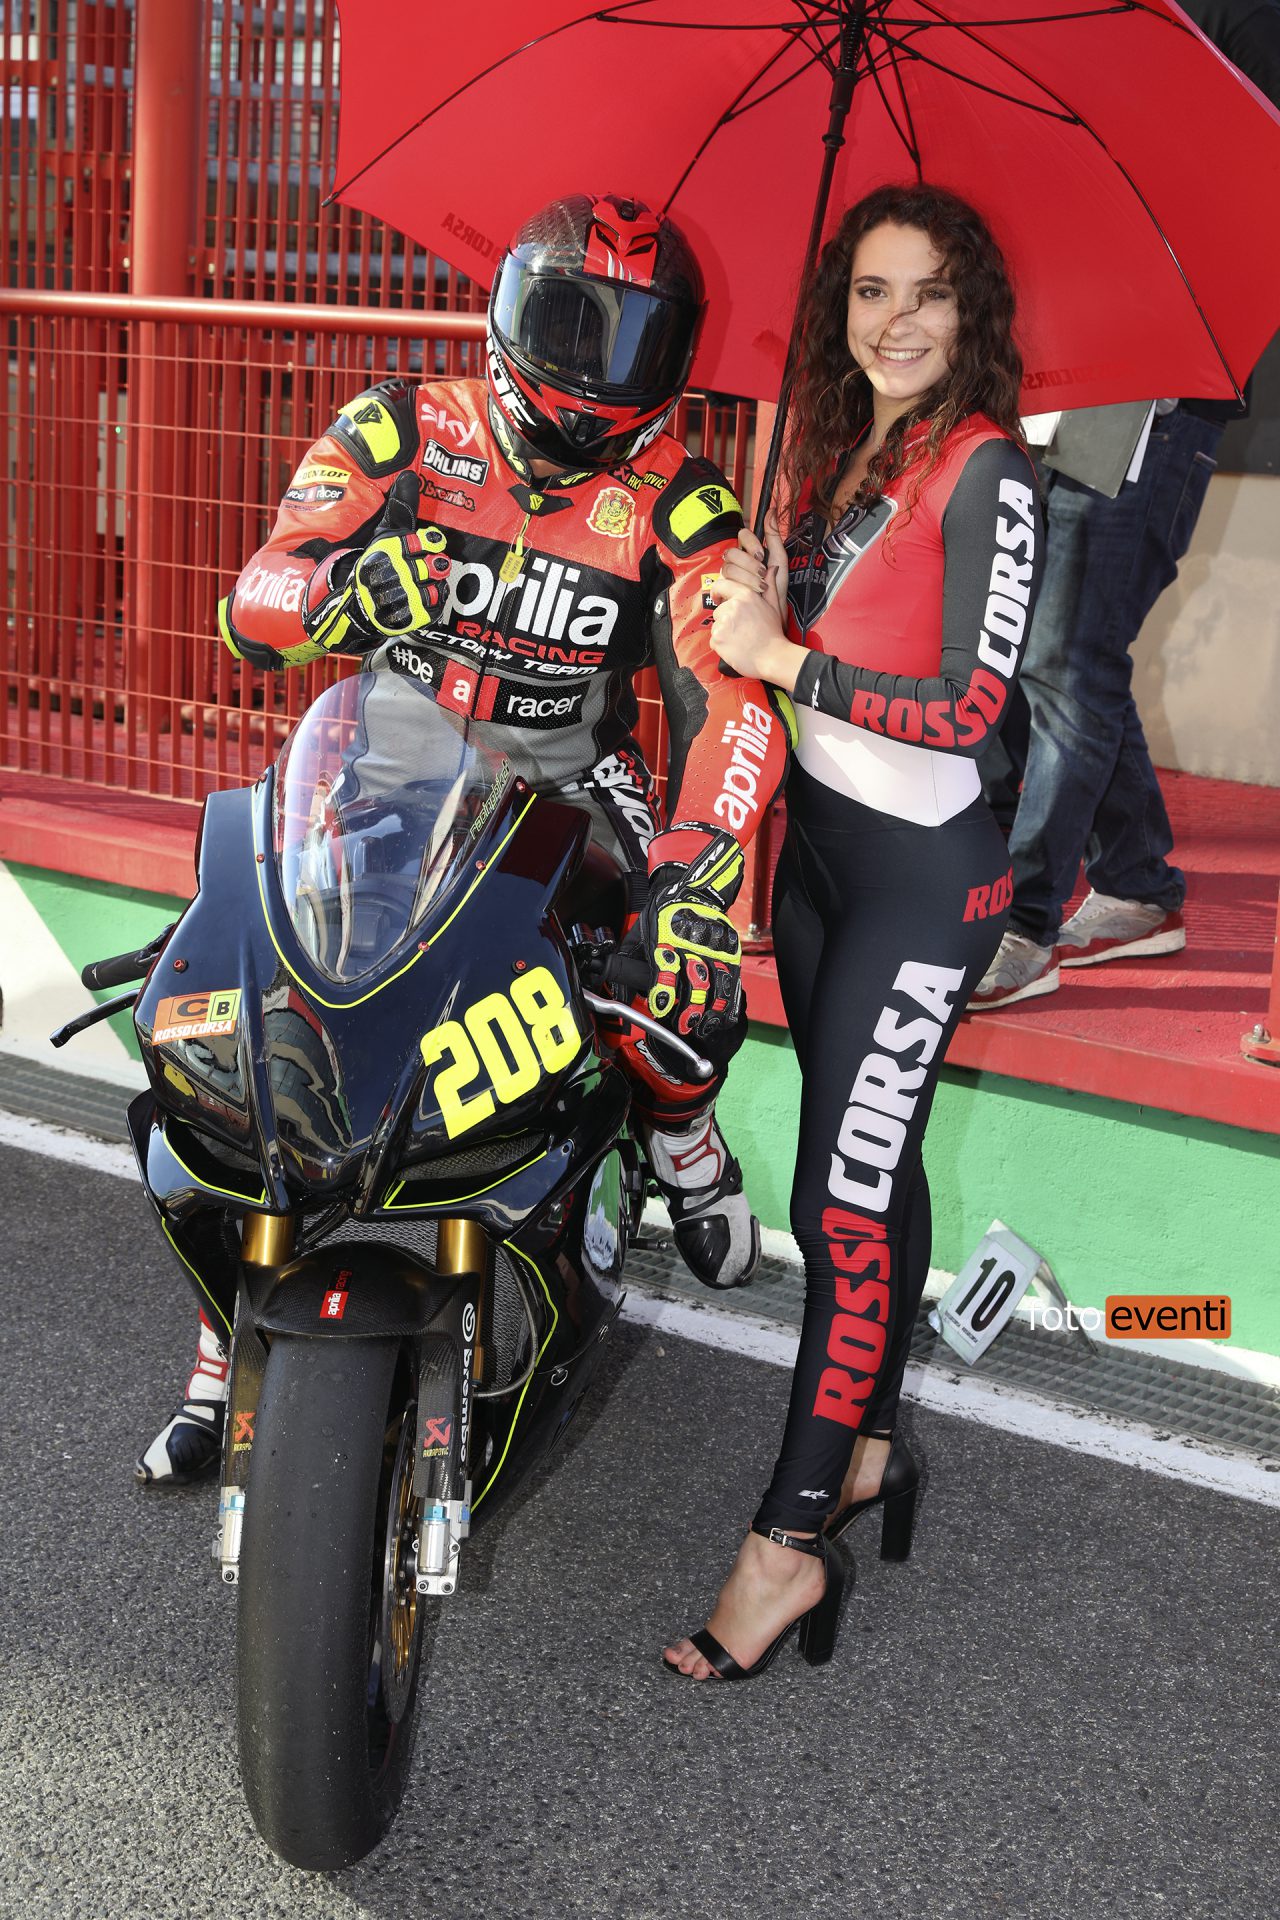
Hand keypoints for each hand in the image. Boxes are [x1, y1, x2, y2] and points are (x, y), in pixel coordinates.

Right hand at [350, 473, 450, 637]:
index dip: (431, 543)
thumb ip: (400, 508)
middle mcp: (387, 575)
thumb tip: (409, 475)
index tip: (435, 543)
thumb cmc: (379, 563)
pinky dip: (435, 603)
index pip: (416, 543)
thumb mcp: (386, 534)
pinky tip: (430, 597)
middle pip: (427, 567)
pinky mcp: (402, 619)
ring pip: (431, 590)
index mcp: (384, 551)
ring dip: (435, 586)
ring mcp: (394, 600)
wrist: (359, 604)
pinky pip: (431, 610)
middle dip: (435, 566)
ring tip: (430, 582)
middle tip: (436, 565)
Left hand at [626, 831, 747, 1070]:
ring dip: (708, 1008)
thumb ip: (626, 957)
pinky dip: (727, 1000)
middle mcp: (690, 946)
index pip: (666, 970)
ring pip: (714, 984)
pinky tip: (722, 1015)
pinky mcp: (728, 951)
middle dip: (689, 1007)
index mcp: (666, 941)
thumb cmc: (662, 914)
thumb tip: (605, 976)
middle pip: (693, 982)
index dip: (664, 991)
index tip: (660, 1007)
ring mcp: (712, 950)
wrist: (696, 890)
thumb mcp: (640, 931)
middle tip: (683, 1025)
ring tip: (702, 1025)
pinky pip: (730, 979)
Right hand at [720, 519, 787, 622]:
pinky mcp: (722, 590)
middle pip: (732, 552)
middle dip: (749, 564)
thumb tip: (772, 510)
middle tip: (762, 574)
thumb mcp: (779, 560)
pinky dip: (739, 588)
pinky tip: (748, 594)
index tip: (761, 555)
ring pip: (727, 567)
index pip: (742, 535)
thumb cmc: (776, 589)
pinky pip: (723, 583)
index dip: (751, 544)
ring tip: (760, 588)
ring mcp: (728, 576)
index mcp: (750, 552)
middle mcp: (737, 562)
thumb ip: (773, 536)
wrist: (773, 613)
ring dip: (746, 578)